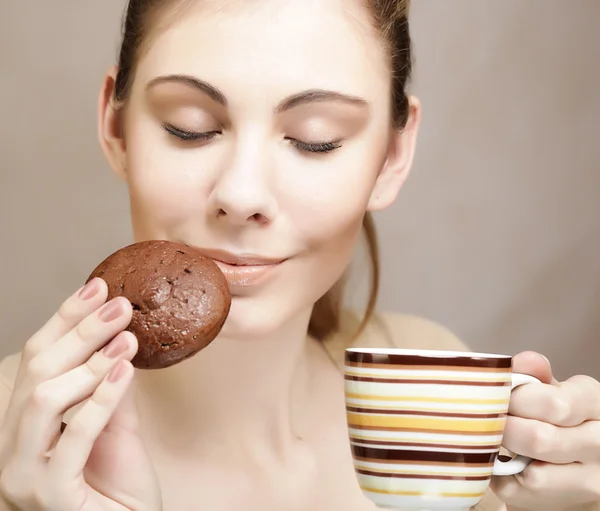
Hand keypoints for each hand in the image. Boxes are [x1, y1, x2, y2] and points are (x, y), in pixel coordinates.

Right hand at [0, 278, 161, 510]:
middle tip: (120, 304)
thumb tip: (119, 339)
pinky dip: (100, 399)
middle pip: (36, 373)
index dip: (65, 320)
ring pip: (42, 400)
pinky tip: (125, 371)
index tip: (97, 286)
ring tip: (127, 338)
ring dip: (88, 361)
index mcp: (26, 428)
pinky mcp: (49, 496)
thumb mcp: (116, 428)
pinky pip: (73, 437)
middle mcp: (13, 449)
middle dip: (79, 331)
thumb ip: (111, 389)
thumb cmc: (119, 489)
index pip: (37, 362)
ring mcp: (24, 476)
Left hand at [491, 351, 599, 510]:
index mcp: (596, 405)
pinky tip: (497, 460)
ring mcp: (590, 480)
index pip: (555, 404)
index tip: (498, 396)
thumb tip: (525, 361)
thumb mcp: (552, 389)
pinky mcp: (566, 503)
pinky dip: (498, 476)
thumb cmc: (557, 416)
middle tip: (486, 419)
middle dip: (505, 427)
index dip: (516, 399)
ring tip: (492, 438)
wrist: (577, 462)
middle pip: (541, 439)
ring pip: (535, 476)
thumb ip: (535, 375)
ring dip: (503, 454)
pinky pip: (519, 494)